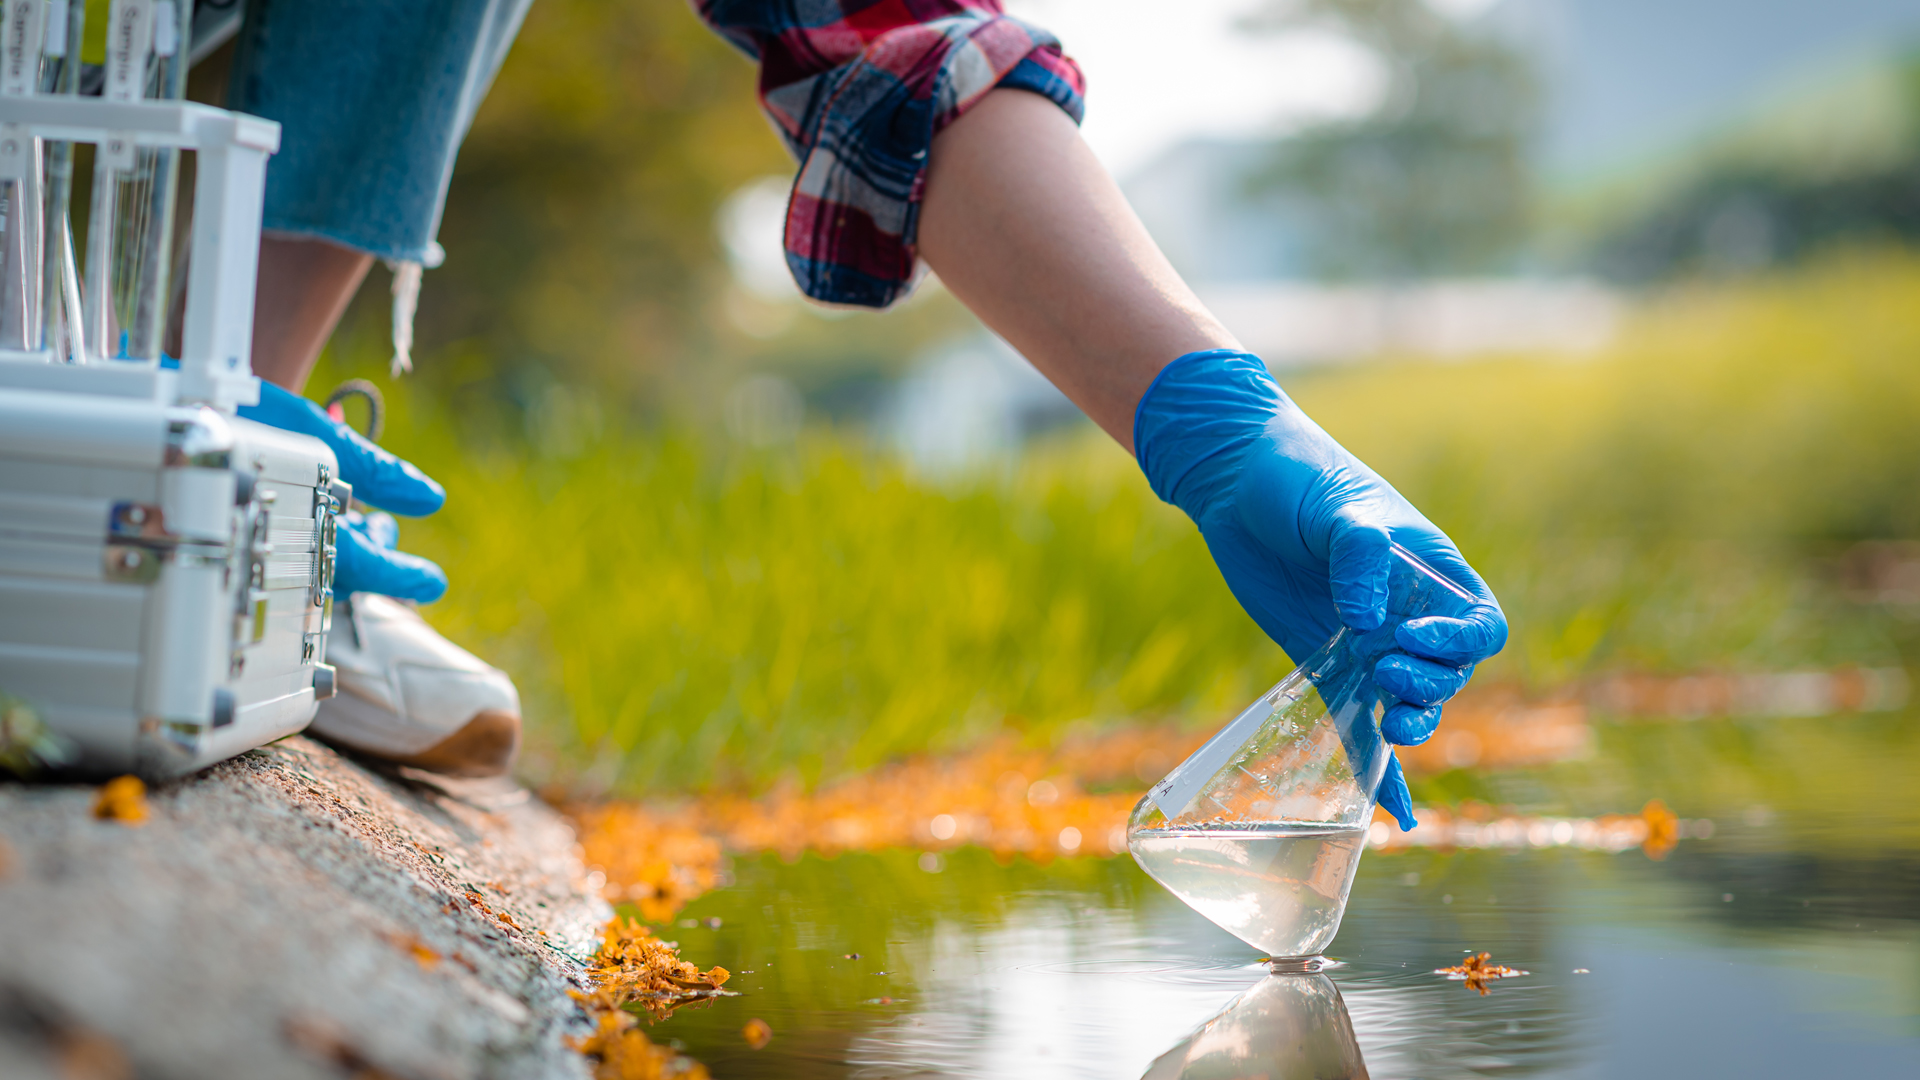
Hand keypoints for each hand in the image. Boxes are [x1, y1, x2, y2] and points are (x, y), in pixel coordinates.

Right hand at [239, 381, 448, 601]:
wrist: (155, 406)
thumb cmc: (231, 408)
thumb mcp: (308, 429)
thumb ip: (373, 468)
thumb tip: (429, 498)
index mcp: (282, 519)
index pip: (356, 563)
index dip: (398, 575)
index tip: (432, 580)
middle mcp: (260, 543)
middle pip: (332, 576)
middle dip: (372, 560)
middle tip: (387, 534)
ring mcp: (247, 546)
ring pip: (309, 572)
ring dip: (346, 553)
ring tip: (368, 526)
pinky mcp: (235, 539)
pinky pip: (286, 559)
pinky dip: (316, 545)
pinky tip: (328, 522)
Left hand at [1134, 350, 1507, 829]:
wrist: (1235, 480)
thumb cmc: (1299, 477)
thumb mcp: (1337, 507)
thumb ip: (1360, 555)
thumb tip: (1367, 621)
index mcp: (1432, 573)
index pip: (1478, 625)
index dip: (1460, 643)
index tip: (1414, 637)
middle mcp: (1409, 613)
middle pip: (1448, 674)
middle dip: (1428, 687)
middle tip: (1384, 675)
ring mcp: (1367, 643)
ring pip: (1409, 703)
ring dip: (1410, 725)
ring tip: (1390, 727)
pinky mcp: (1321, 662)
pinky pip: (1355, 720)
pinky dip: (1375, 766)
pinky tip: (1392, 813)